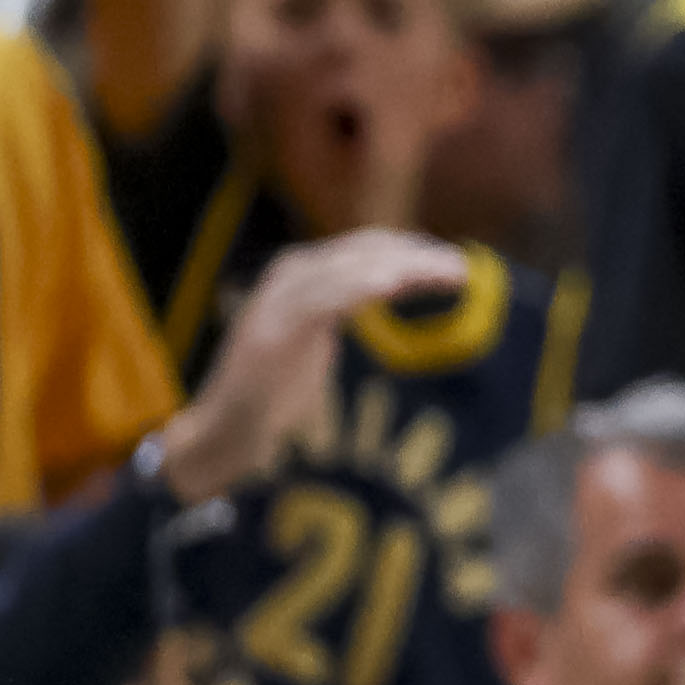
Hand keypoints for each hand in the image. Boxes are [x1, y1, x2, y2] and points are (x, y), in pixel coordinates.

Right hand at [157, 231, 470, 501]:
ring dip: (402, 267)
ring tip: (444, 271)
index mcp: (304, 274)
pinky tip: (389, 284)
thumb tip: (399, 285)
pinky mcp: (268, 332)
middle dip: (417, 256)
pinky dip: (356, 287)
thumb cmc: (273, 394)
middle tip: (464, 269)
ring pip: (349, 269)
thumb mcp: (319, 341)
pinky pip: (320, 300)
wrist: (220, 437)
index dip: (414, 249)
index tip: (457, 263)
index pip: (368, 247)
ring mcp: (277, 301)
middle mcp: (290, 275)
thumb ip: (347, 309)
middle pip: (365, 251)